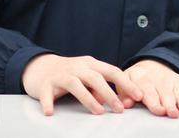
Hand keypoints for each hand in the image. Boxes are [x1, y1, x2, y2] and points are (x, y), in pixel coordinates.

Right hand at [21, 54, 142, 115]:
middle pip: (96, 78)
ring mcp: (61, 75)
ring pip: (76, 85)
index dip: (126, 84)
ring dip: (88, 98)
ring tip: (98, 112)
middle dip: (110, 94)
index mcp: (90, 64)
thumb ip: (98, 86)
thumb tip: (109, 100)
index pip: (112, 71)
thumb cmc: (68, 73)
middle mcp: (77, 67)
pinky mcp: (44, 85)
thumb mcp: (86, 76)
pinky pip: (46, 94)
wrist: (40, 66)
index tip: (138, 96)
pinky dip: (48, 103)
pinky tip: (50, 113)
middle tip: (120, 109)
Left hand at [118, 59, 178, 117]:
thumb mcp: (125, 83)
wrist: (149, 66)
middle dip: (169, 102)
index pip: (147, 88)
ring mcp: (172, 78)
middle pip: (165, 91)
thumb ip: (125, 94)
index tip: (158, 109)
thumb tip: (126, 104)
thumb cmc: (135, 81)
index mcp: (140, 75)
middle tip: (171, 113)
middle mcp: (158, 76)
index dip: (153, 100)